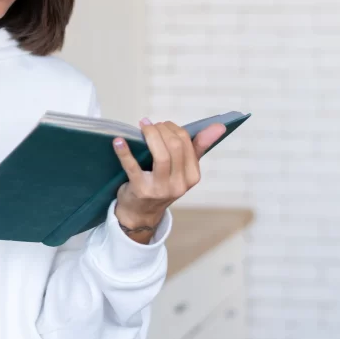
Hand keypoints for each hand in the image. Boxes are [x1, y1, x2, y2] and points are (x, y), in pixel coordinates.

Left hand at [111, 118, 226, 243]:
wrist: (141, 213)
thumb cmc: (162, 184)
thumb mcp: (182, 170)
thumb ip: (199, 147)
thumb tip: (219, 126)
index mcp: (192, 177)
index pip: (187, 143)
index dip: (173, 129)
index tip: (162, 125)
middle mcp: (179, 184)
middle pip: (174, 147)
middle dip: (161, 130)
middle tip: (150, 125)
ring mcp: (160, 189)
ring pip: (160, 155)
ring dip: (150, 135)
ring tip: (142, 127)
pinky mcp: (141, 190)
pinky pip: (133, 167)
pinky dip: (125, 152)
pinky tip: (119, 141)